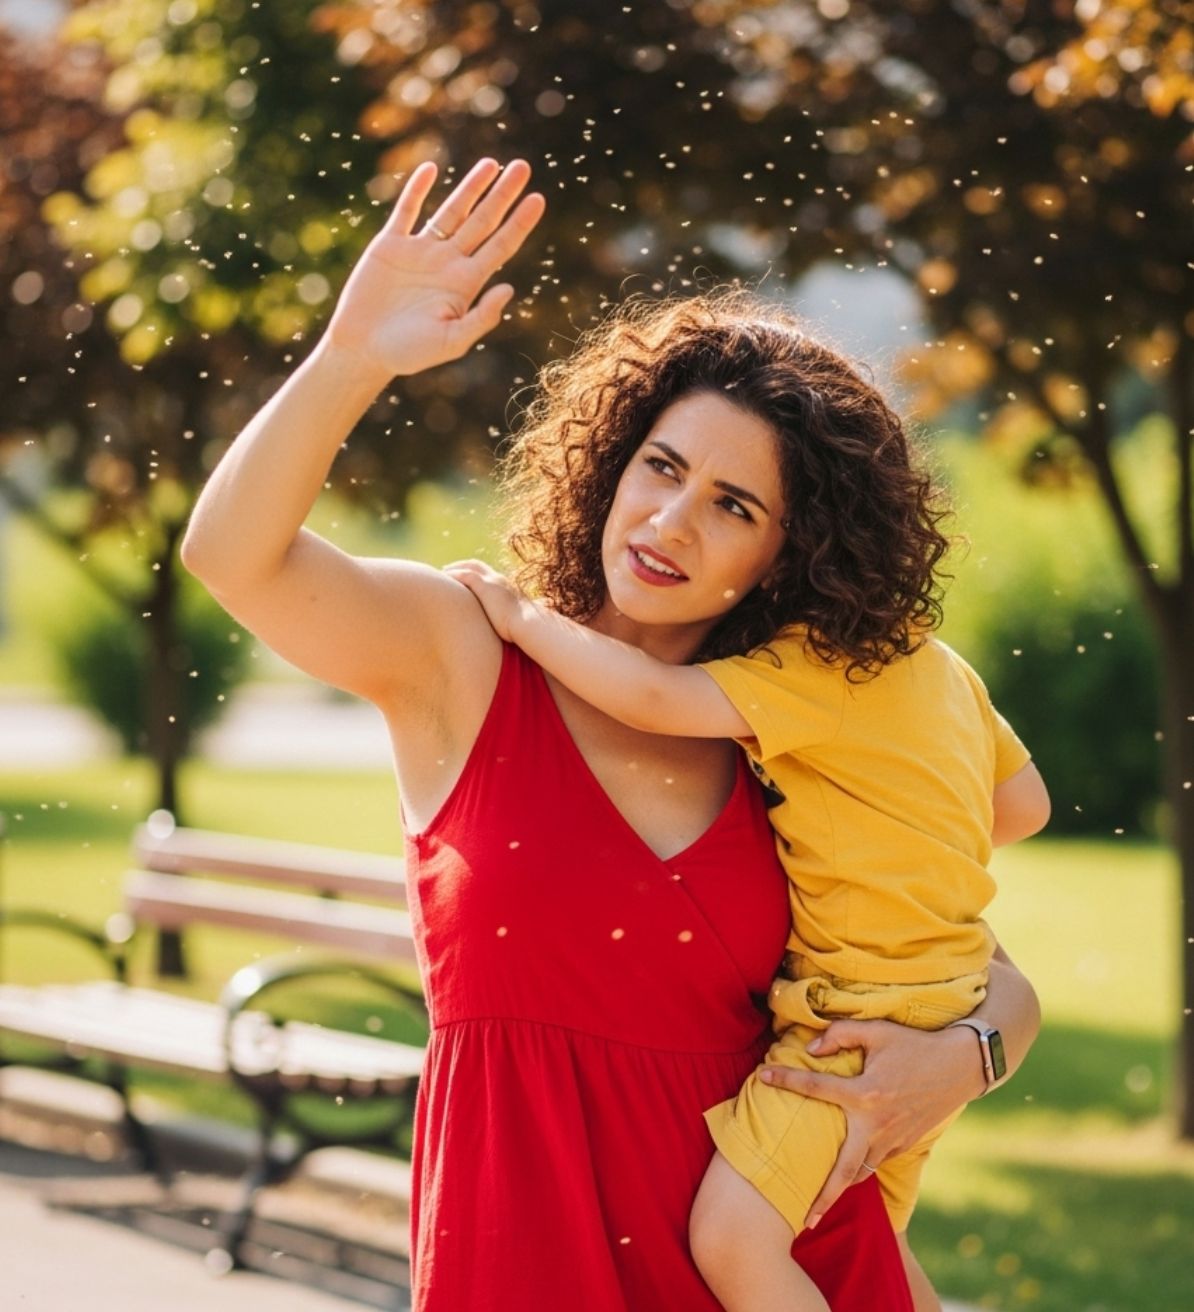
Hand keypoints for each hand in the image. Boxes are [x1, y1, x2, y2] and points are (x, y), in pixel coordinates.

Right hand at [322, 158, 544, 380]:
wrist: (363, 350)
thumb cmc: (408, 353)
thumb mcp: (451, 342)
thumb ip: (481, 318)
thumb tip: (509, 288)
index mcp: (465, 284)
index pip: (500, 247)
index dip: (519, 223)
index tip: (538, 199)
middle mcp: (447, 263)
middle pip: (482, 221)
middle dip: (502, 194)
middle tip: (523, 167)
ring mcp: (420, 251)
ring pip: (452, 211)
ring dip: (471, 187)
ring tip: (491, 163)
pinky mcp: (390, 246)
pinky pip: (406, 211)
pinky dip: (417, 190)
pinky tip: (431, 168)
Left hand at [444, 558, 526, 640]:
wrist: (529, 624)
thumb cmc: (524, 628)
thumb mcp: (516, 622)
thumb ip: (512, 621)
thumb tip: (512, 630)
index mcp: (506, 587)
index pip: (488, 574)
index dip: (474, 573)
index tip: (464, 576)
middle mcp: (499, 580)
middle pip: (477, 565)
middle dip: (462, 565)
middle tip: (448, 569)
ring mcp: (492, 582)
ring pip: (469, 567)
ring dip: (455, 567)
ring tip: (442, 572)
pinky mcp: (486, 587)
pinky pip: (466, 575)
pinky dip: (455, 574)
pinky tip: (444, 577)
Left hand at [759, 1018, 984, 1226]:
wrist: (961, 1065)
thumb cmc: (914, 1043)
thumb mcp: (877, 1030)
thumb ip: (840, 1035)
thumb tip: (810, 1051)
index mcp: (865, 1093)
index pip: (816, 1087)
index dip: (787, 1080)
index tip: (762, 1077)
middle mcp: (877, 1123)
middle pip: (844, 1169)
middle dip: (823, 1196)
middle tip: (804, 1219)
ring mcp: (893, 1138)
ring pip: (862, 1172)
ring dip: (841, 1188)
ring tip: (820, 1207)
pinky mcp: (907, 1144)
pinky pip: (878, 1162)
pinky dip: (862, 1171)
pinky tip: (848, 1175)